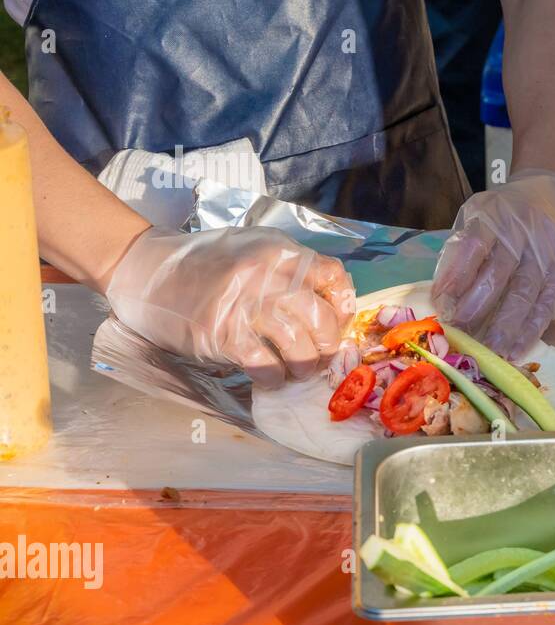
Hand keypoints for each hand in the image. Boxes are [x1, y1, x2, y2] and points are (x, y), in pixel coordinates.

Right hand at [105, 227, 355, 387]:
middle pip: (322, 319)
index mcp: (279, 251)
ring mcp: (244, 306)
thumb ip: (290, 268)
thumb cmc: (202, 262)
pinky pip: (265, 365)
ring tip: (297, 370)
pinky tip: (269, 377)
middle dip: (328, 345)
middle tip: (321, 355)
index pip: (333, 277)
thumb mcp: (252, 247)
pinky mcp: (221, 335)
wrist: (144, 270)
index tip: (338, 323)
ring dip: (304, 366)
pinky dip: (274, 377)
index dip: (342, 306)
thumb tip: (331, 301)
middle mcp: (267, 276)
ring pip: (299, 346)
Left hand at [430, 169, 554, 357]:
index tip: (440, 301)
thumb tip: (444, 296)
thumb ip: (461, 248)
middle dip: (476, 306)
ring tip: (487, 351)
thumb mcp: (478, 216)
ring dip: (504, 327)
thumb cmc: (505, 215)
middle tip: (458, 332)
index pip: (475, 245)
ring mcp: (547, 255)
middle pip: (500, 273)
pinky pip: (547, 307)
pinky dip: (531, 331)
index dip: (457, 275)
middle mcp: (524, 234)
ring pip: (525, 294)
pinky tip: (515, 350)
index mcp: (496, 214)